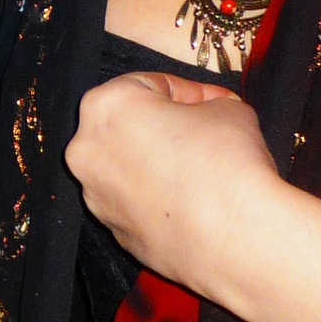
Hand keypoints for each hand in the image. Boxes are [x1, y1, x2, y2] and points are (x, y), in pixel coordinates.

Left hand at [63, 70, 282, 294]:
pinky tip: (195, 204)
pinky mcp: (116, 234)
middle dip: (167, 127)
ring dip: (159, 165)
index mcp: (105, 106)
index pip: (148, 85)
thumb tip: (212, 112)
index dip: (189, 91)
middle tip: (207, 132)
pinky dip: (160, 201)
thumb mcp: (229, 109)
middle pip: (129, 127)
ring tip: (202, 172)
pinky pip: (137, 205)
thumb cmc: (224, 161)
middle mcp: (87, 150)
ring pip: (129, 169)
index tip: (215, 101)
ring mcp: (96, 198)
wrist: (233, 237)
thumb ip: (210, 104)